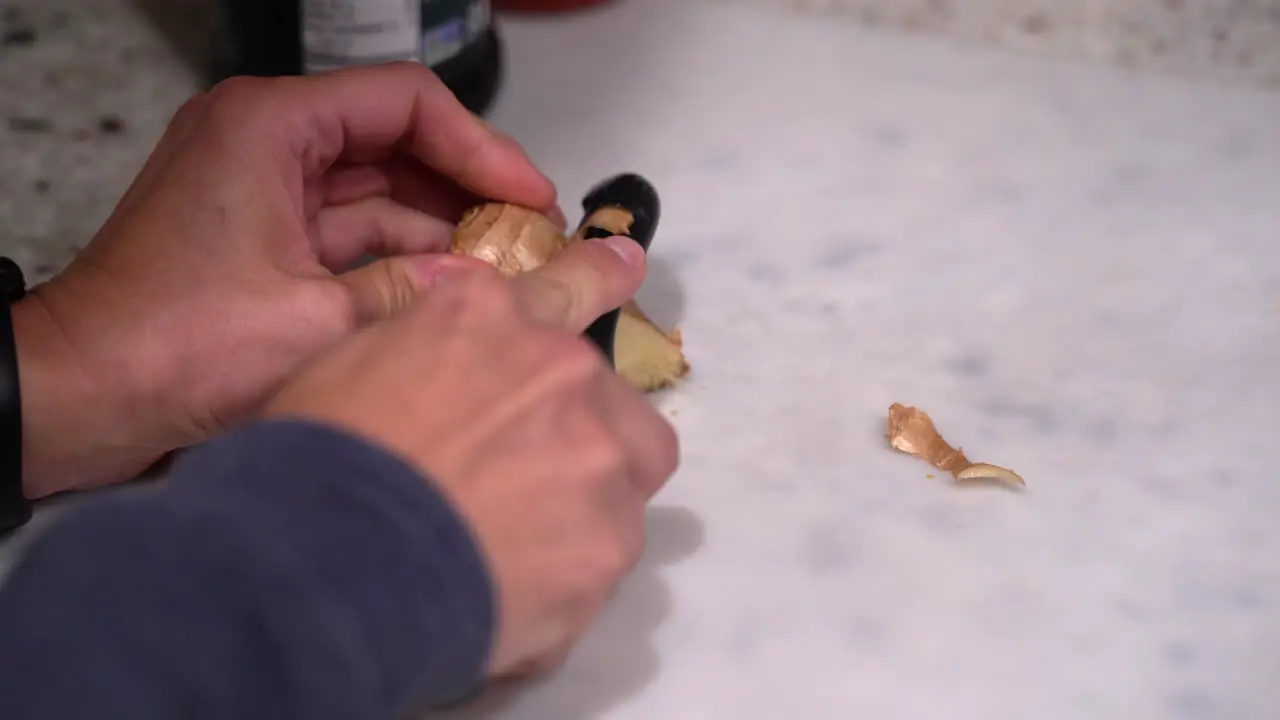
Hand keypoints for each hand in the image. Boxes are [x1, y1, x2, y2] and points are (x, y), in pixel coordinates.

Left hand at [16, 62, 564, 497]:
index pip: (406, 104)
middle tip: (532, 236)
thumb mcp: (319, 321)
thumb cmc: (166, 346)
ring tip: (510, 270)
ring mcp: (263, 192)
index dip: (482, 147)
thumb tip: (497, 289)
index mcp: (271, 127)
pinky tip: (456, 292)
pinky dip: (402, 260)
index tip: (530, 195)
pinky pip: (351, 235)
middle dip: (469, 190)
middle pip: (398, 144)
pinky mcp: (263, 241)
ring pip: (380, 194)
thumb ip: (417, 294)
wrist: (81, 400)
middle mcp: (266, 144)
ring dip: (441, 230)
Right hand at [265, 237, 678, 676]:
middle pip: (610, 398)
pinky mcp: (613, 536)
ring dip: (590, 499)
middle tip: (528, 482)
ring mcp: (598, 450)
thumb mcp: (350, 364)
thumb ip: (424, 348)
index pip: (567, 283)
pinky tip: (518, 590)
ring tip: (525, 547)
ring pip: (628, 471)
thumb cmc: (315, 460)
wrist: (326, 563)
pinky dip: (575, 569)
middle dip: (582, 433)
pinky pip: (609, 550)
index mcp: (489, 316)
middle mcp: (560, 367)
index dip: (599, 277)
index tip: (627, 264)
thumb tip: (449, 364)